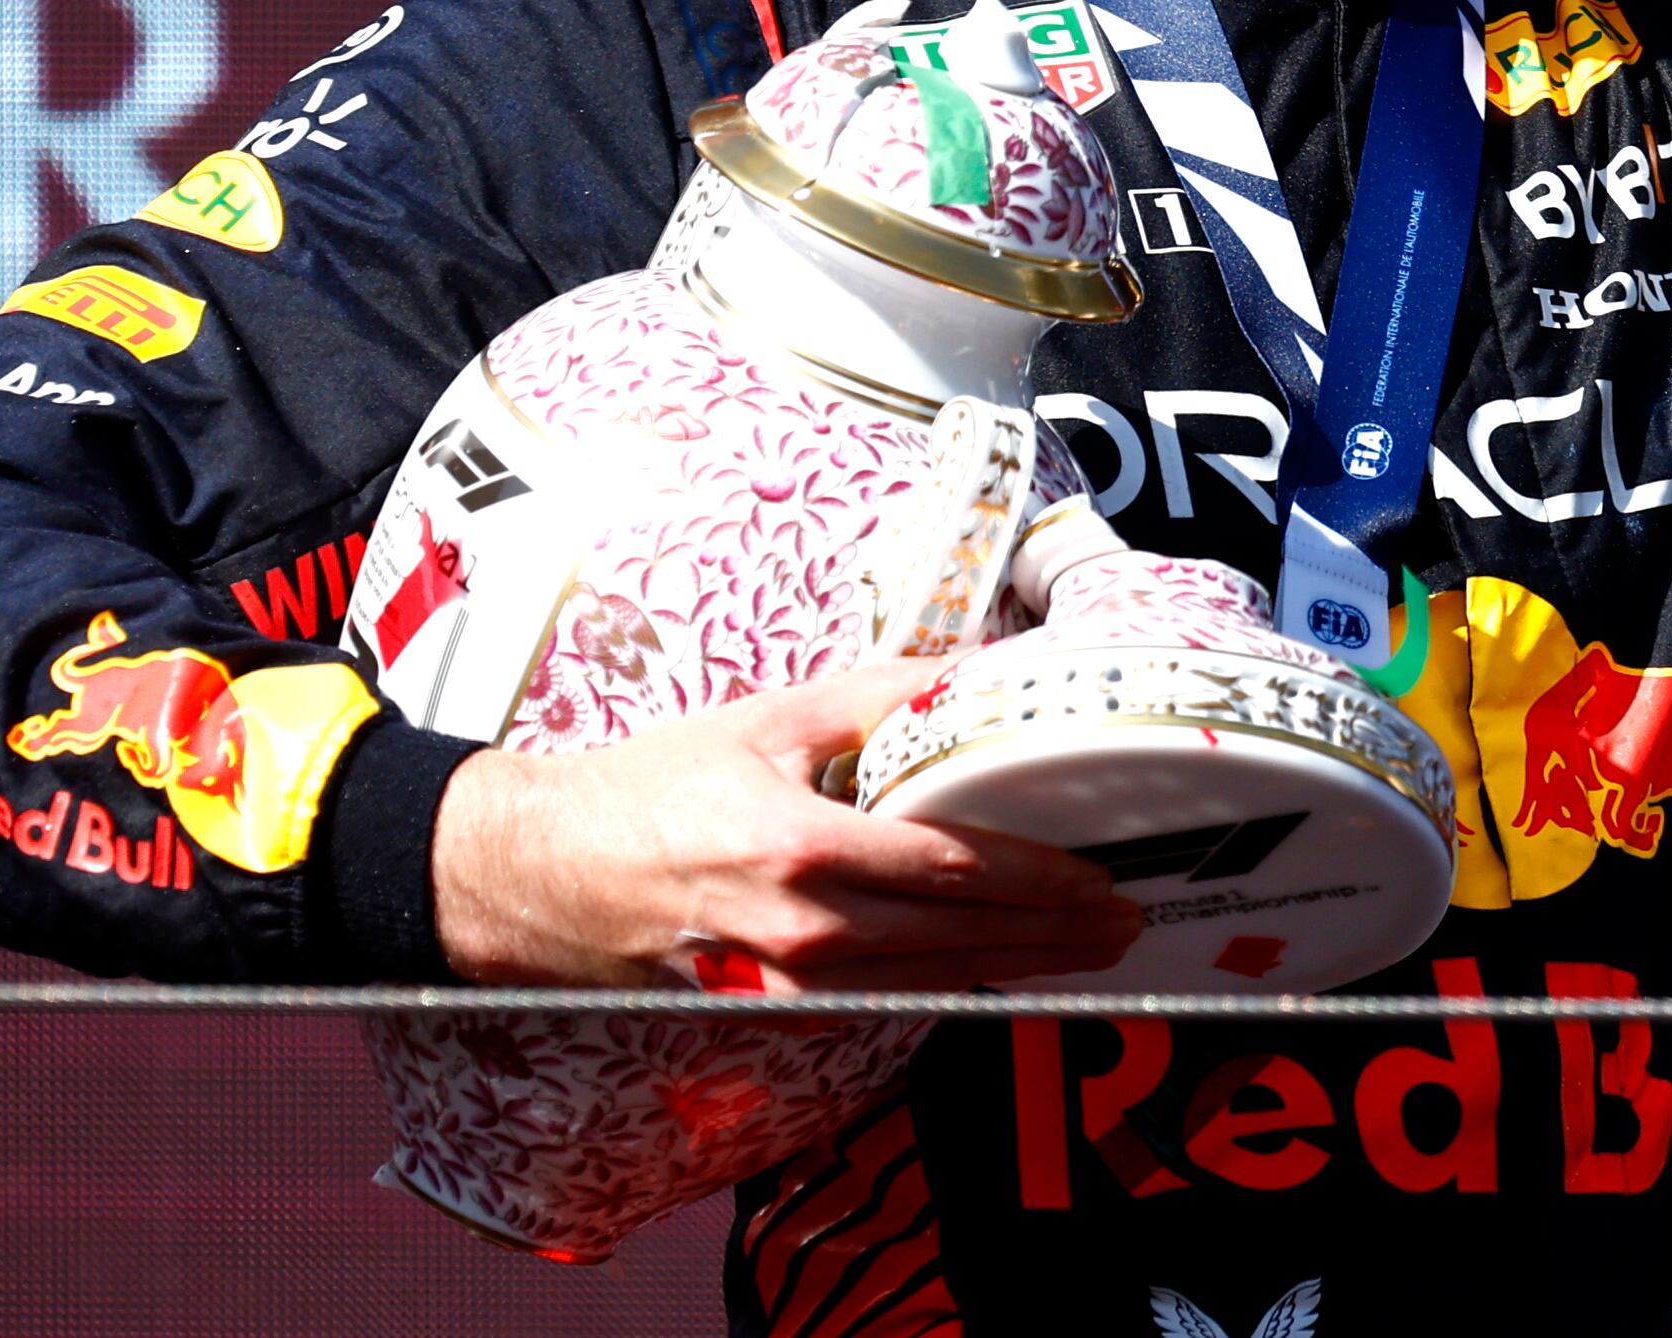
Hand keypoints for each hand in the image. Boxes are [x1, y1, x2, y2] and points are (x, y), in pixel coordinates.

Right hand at [432, 662, 1146, 991]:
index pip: (953, 868)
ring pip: (931, 979)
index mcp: (803, 847)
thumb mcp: (765, 718)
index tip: (1101, 878)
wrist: (546, 873)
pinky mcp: (775, 1004)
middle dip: (1053, 934)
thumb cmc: (650, 787)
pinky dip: (952, 980)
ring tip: (1087, 951)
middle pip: (959, 937)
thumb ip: (875, 696)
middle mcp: (804, 927)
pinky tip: (999, 968)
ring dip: (1018, 966)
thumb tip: (969, 667)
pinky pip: (885, 995)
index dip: (1038, 879)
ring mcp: (789, 981)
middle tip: (1126, 924)